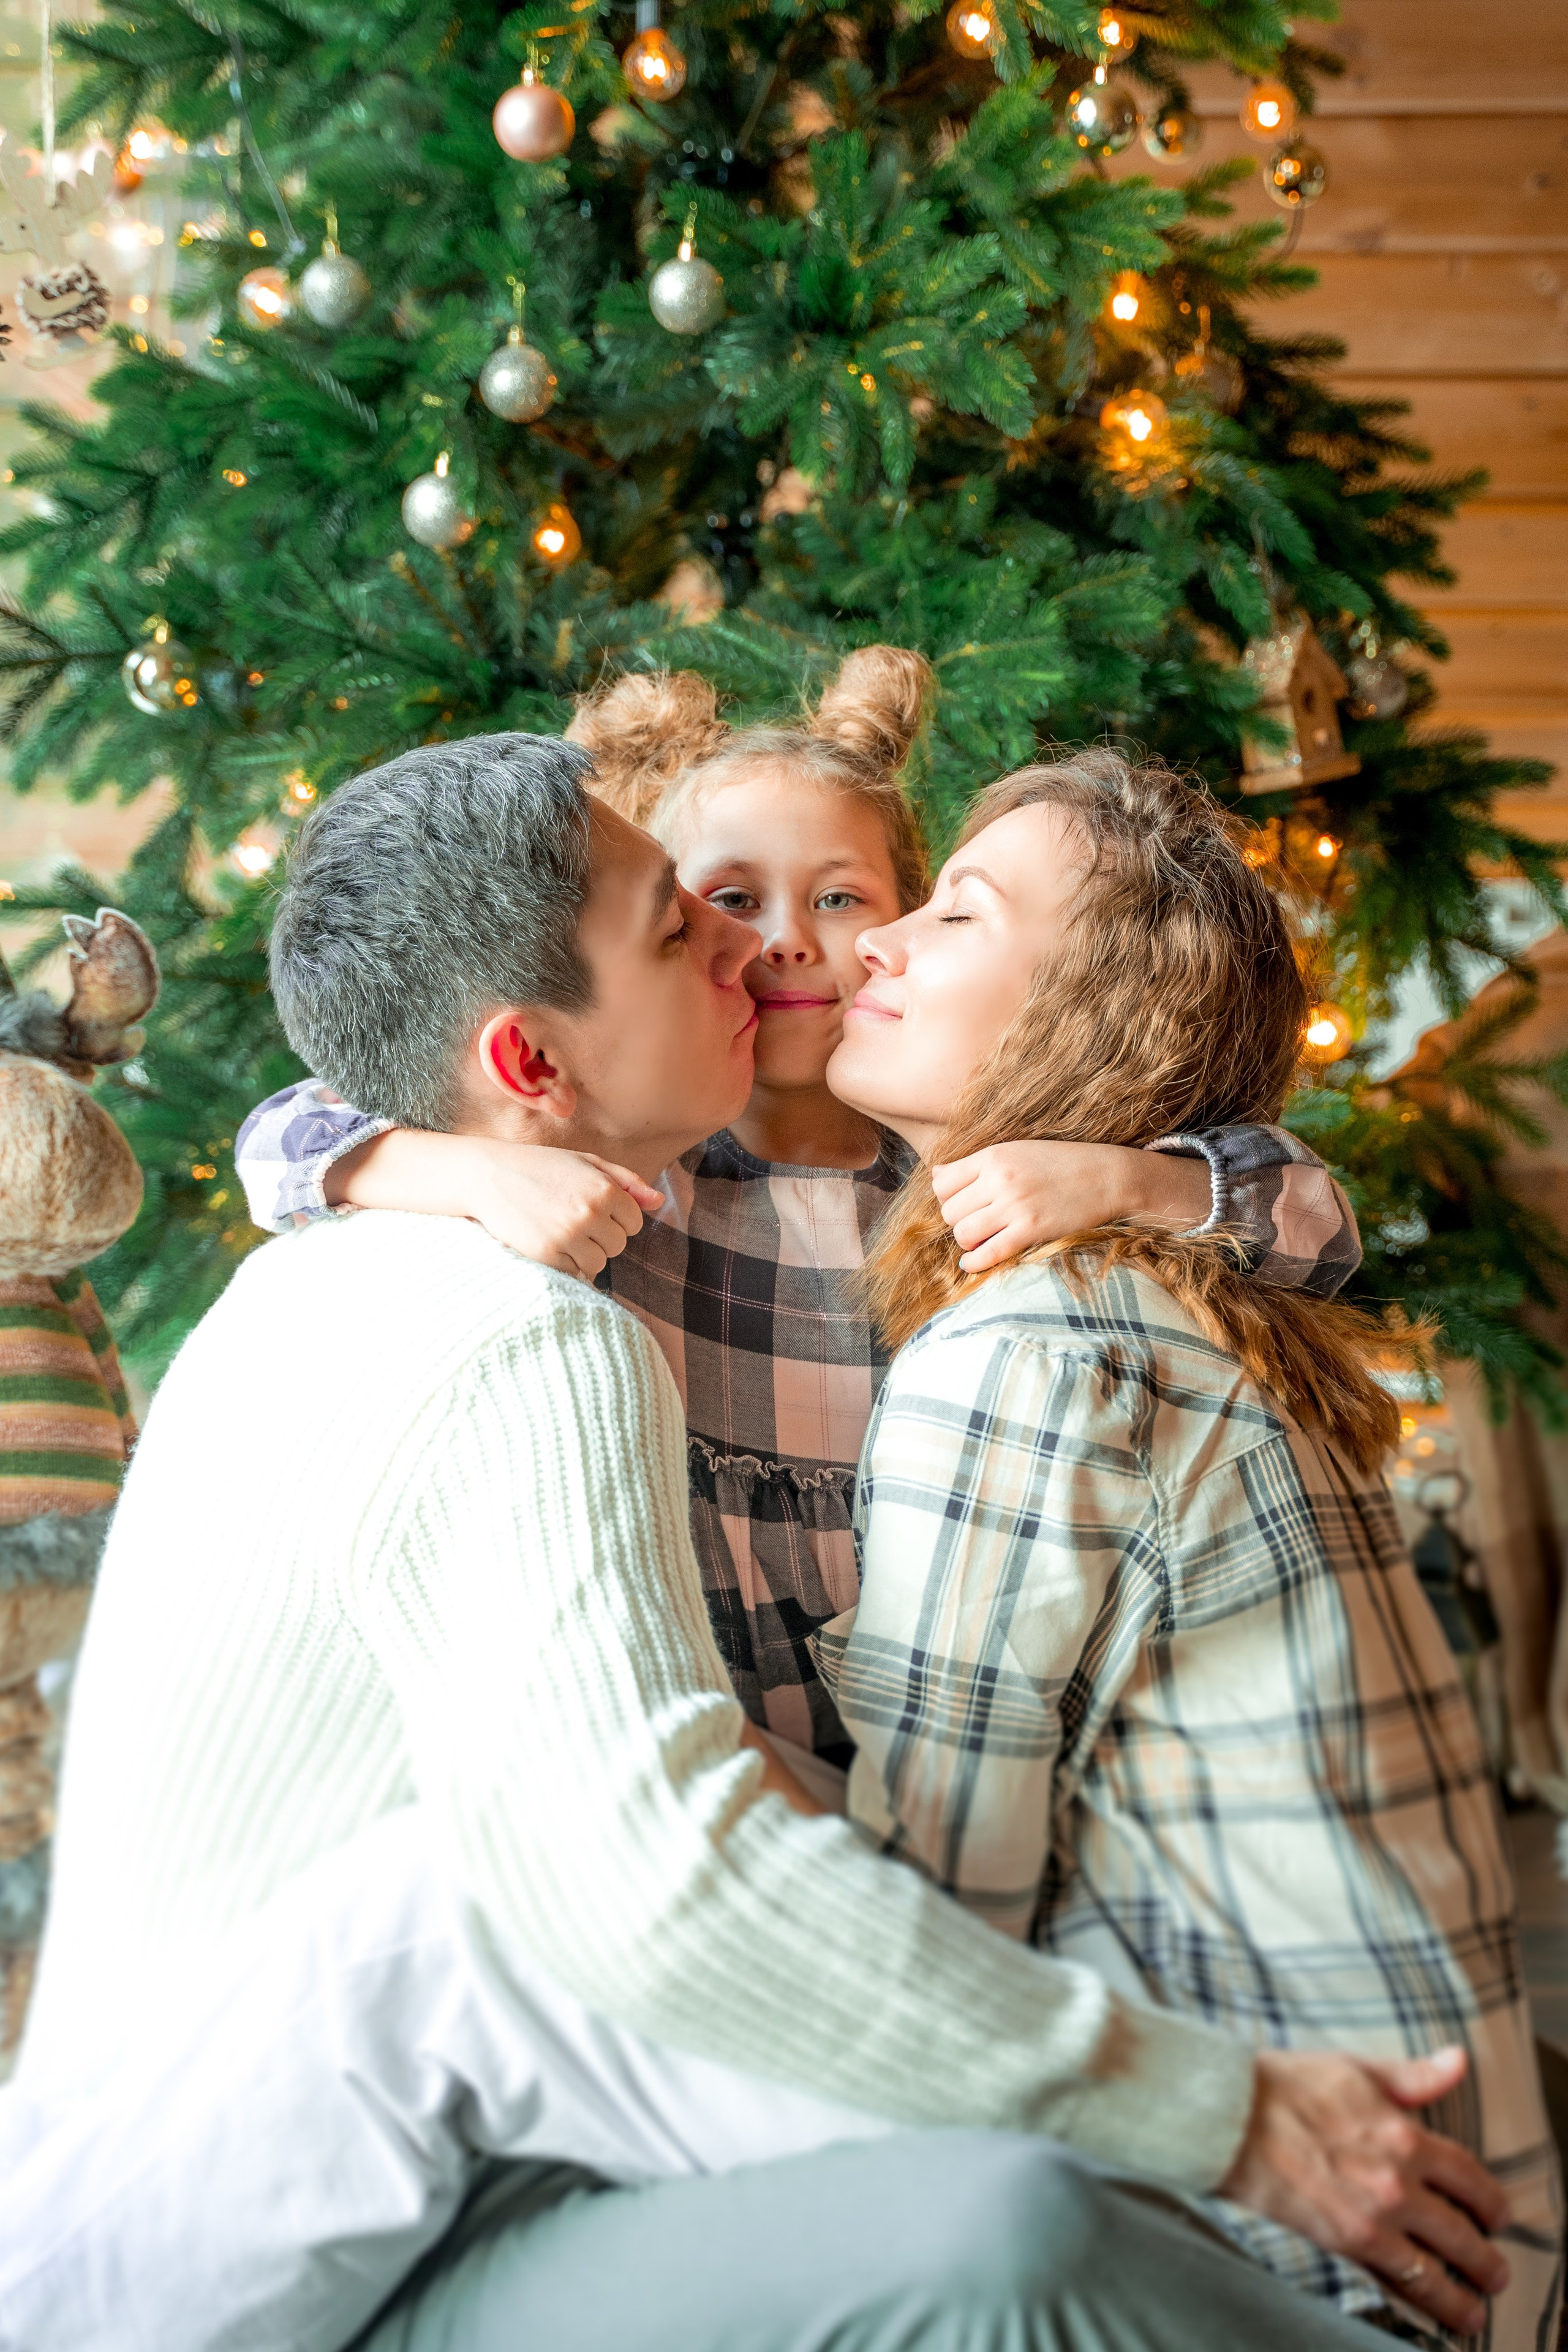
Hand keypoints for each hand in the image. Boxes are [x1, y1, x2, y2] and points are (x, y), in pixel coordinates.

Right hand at [469, 1145, 664, 1277]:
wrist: (489, 1175)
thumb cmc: (541, 1166)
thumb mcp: (586, 1163)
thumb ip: (627, 1182)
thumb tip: (658, 1202)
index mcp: (605, 1188)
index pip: (634, 1222)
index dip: (616, 1218)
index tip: (593, 1209)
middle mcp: (590, 1213)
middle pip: (618, 1245)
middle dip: (601, 1236)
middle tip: (573, 1219)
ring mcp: (569, 1236)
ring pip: (599, 1263)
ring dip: (586, 1253)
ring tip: (563, 1232)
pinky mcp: (548, 1254)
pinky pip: (575, 1272)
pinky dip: (566, 1263)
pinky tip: (549, 1241)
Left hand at [931, 1142, 1211, 1273]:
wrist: (1109, 1176)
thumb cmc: (1061, 1164)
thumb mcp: (1016, 1151)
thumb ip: (975, 1165)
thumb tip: (935, 1175)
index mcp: (994, 1156)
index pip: (942, 1183)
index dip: (947, 1199)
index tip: (962, 1205)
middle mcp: (1001, 1179)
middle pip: (949, 1211)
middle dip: (957, 1221)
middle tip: (975, 1224)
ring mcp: (1016, 1206)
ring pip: (963, 1233)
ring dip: (967, 1242)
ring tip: (980, 1240)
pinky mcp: (1032, 1231)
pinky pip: (987, 1253)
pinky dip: (974, 1262)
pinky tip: (973, 1262)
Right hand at [1221, 2046, 1509, 2337]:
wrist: (1230, 2116)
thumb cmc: (1286, 2087)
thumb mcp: (1356, 2069)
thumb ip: (1413, 2076)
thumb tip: (1459, 2062)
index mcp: (1405, 2134)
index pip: (1469, 2176)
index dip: (1491, 2201)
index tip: (1499, 2216)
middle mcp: (1398, 2181)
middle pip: (1461, 2232)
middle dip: (1484, 2259)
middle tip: (1494, 2275)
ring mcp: (1373, 2218)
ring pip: (1434, 2270)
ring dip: (1459, 2296)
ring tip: (1471, 2311)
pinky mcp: (1345, 2243)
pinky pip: (1394, 2281)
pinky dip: (1417, 2300)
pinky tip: (1424, 2307)